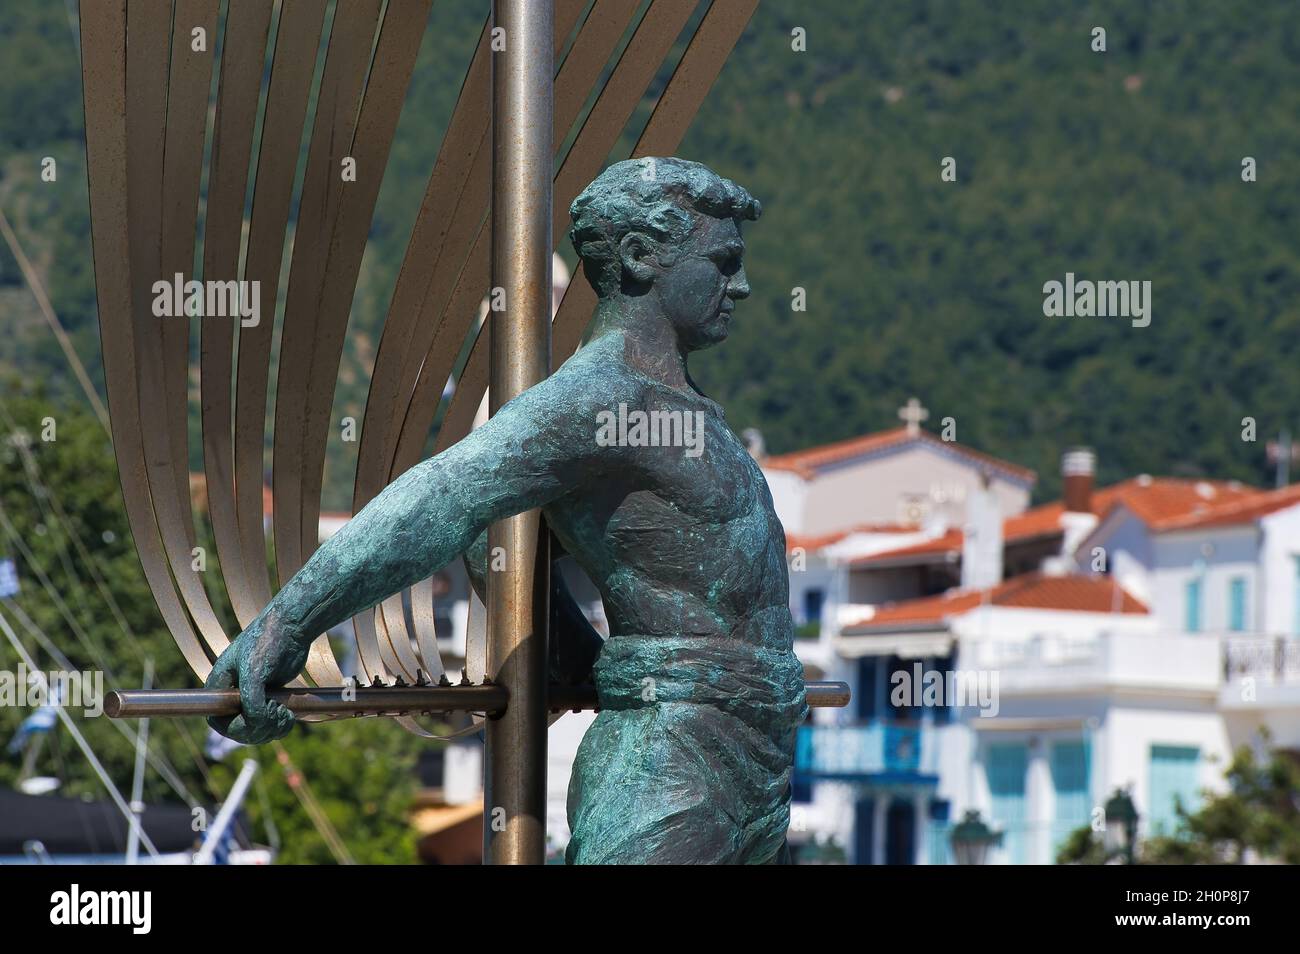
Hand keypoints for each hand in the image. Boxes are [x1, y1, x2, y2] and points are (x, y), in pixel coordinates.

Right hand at [205, 612, 310, 743]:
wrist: (292, 628)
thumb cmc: (267, 641)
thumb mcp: (254, 670)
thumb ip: (251, 698)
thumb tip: (255, 722)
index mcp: (220, 685)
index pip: (217, 720)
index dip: (235, 727)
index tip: (256, 720)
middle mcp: (232, 694)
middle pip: (238, 729)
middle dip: (258, 729)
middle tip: (278, 715)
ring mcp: (252, 697)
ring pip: (255, 729)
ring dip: (271, 729)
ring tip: (286, 716)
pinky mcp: (269, 697)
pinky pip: (270, 723)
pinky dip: (279, 724)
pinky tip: (289, 715)